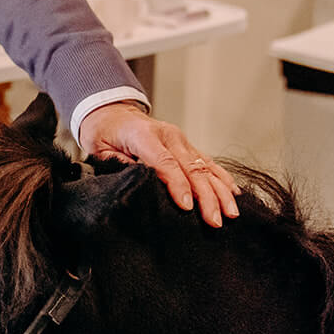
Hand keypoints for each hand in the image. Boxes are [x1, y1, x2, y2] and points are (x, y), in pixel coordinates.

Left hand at [77, 101, 239, 226]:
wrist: (112, 113)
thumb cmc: (104, 134)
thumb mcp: (100, 149)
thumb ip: (118, 165)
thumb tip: (139, 182)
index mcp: (143, 135)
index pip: (165, 163)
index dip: (178, 185)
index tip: (188, 207)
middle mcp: (168, 136)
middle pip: (192, 168)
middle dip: (206, 196)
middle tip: (214, 221)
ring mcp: (181, 140)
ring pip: (205, 167)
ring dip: (220, 191)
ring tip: (231, 213)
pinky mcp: (188, 146)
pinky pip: (208, 163)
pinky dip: (221, 178)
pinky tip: (232, 194)